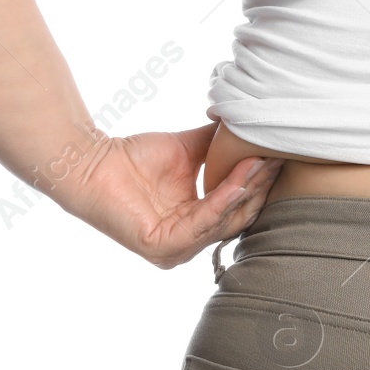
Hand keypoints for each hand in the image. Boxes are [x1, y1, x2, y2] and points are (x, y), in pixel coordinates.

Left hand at [54, 123, 283, 268]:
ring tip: (260, 164)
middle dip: (258, 187)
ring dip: (244, 192)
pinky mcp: (160, 248)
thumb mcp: (188, 150)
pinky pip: (199, 227)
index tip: (279, 154)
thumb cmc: (132, 158)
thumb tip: (251, 120)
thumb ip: (219, 145)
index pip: (239, 207)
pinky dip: (220, 205)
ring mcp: (175, 249)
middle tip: (276, 158)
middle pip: (237, 217)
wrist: (90, 162)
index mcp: (197, 223)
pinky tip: (235, 184)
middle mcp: (189, 242)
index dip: (259, 182)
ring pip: (222, 222)